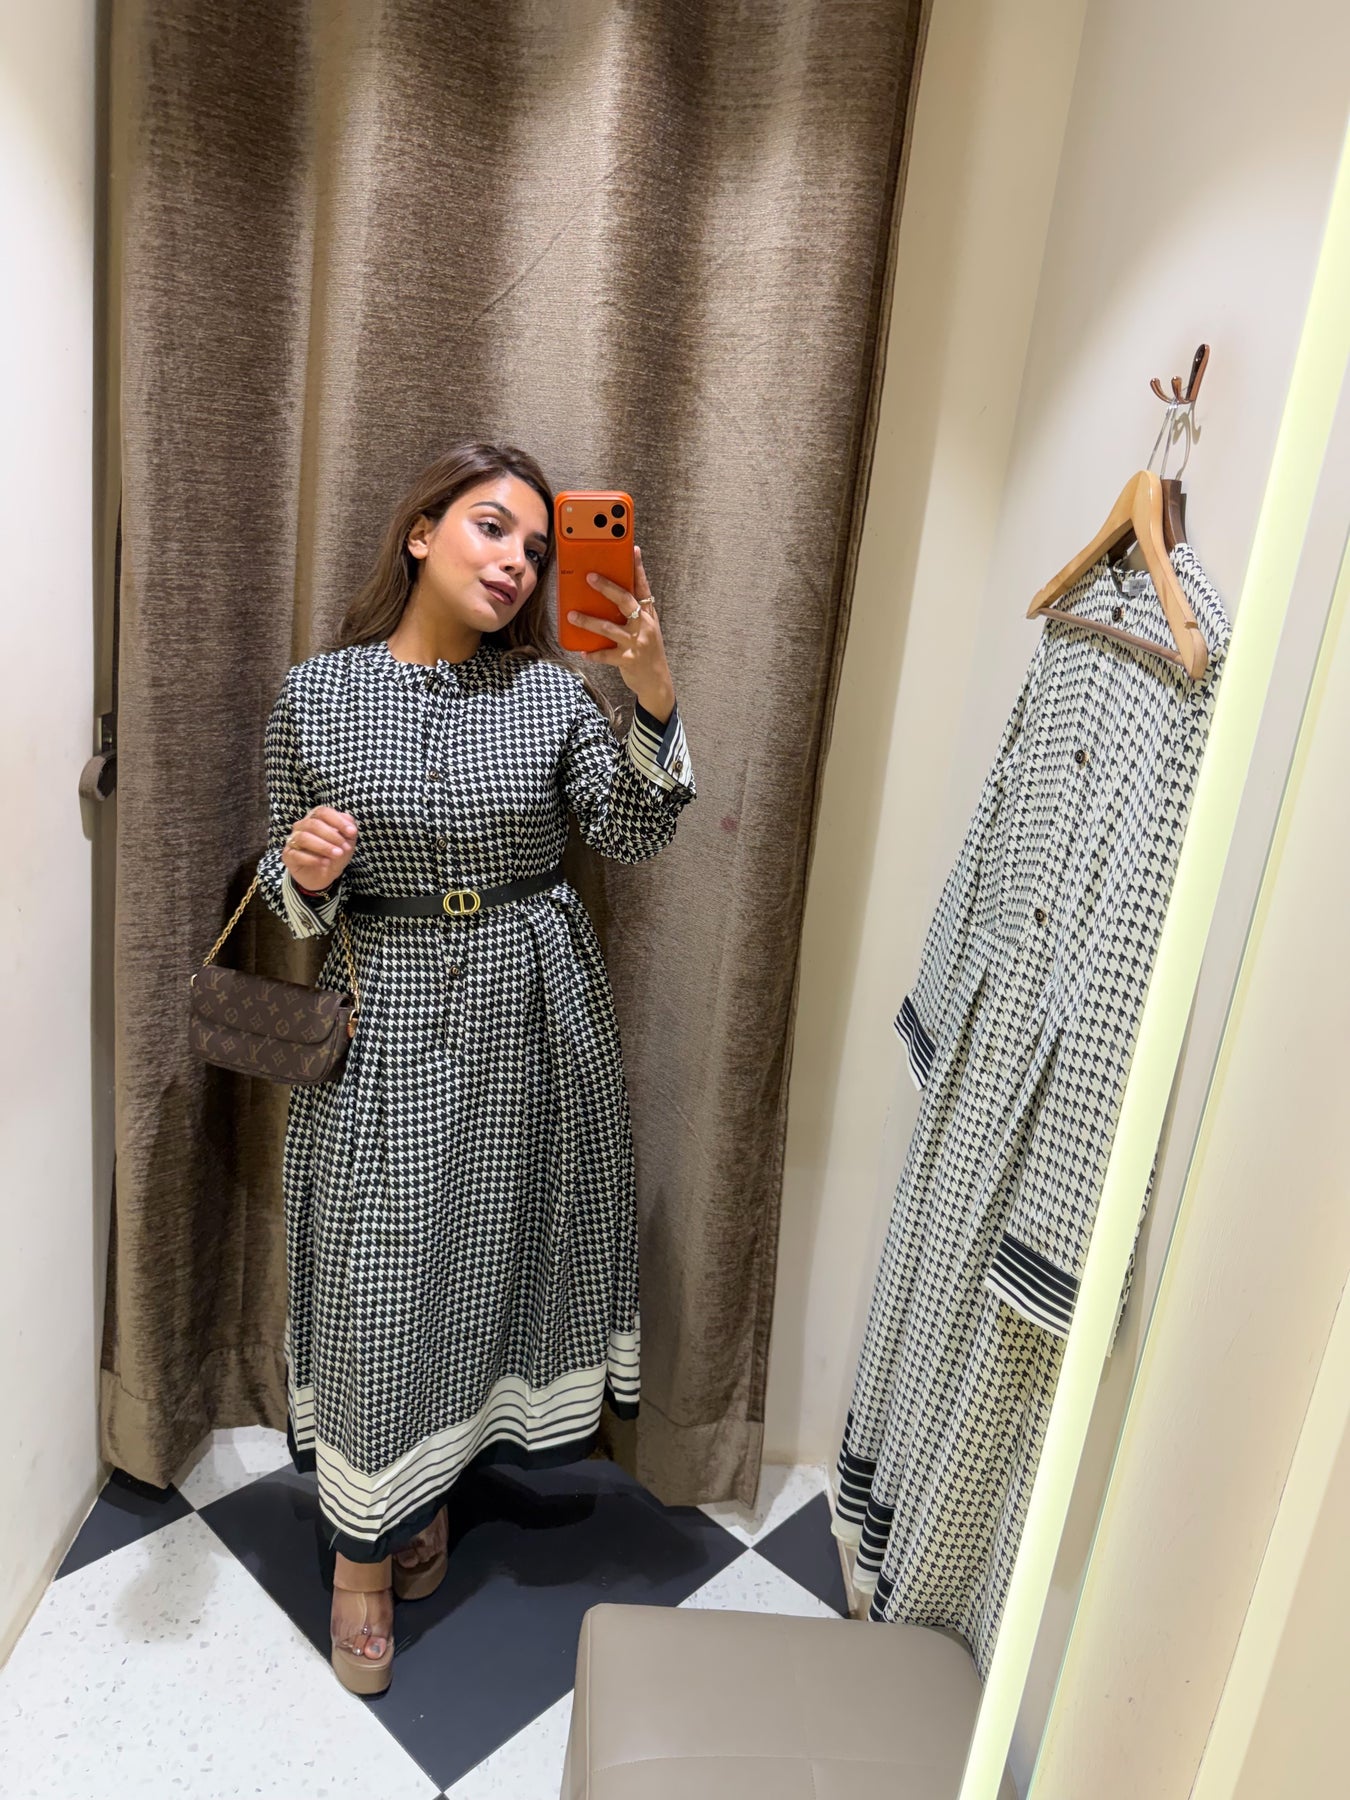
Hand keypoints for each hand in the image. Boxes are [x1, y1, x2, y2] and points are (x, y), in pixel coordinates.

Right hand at [281, 806, 357, 891]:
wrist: (323, 876)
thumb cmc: (334, 855)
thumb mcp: (347, 843)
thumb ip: (349, 832)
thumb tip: (351, 827)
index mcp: (316, 818)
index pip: (323, 812)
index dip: (338, 820)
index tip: (352, 833)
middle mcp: (302, 826)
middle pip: (313, 824)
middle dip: (332, 836)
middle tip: (344, 848)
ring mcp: (293, 840)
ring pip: (304, 837)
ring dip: (323, 846)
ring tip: (337, 855)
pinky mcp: (288, 855)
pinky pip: (296, 854)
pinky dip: (312, 858)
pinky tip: (325, 862)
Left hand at [566, 546, 675, 720]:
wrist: (658, 681)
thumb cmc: (646, 650)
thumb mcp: (645, 628)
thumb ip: (632, 613)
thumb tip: (608, 595)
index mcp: (648, 614)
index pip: (643, 586)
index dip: (638, 568)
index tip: (632, 549)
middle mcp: (644, 625)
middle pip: (625, 602)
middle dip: (607, 588)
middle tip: (590, 577)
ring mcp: (637, 643)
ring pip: (609, 628)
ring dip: (589, 621)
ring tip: (572, 616)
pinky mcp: (628, 660)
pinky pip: (607, 655)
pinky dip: (593, 654)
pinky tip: (582, 651)